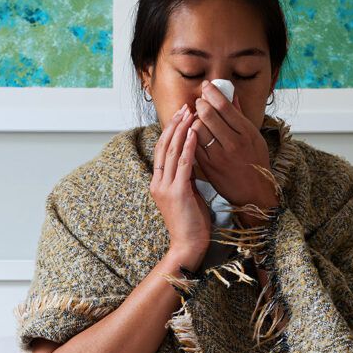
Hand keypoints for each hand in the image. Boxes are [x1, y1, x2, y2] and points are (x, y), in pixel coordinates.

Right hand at [151, 104, 210, 267]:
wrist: (187, 246)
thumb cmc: (191, 224)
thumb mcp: (186, 195)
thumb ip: (186, 178)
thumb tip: (193, 161)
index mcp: (158, 183)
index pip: (161, 150)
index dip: (170, 131)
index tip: (180, 116)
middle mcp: (158, 182)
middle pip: (164, 146)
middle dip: (175, 124)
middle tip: (184, 107)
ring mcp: (166, 187)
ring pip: (171, 151)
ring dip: (181, 129)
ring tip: (190, 113)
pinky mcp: (178, 192)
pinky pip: (183, 164)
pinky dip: (188, 146)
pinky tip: (194, 132)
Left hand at [190, 80, 279, 218]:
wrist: (254, 193)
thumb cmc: (256, 162)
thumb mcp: (255, 137)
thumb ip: (240, 115)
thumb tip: (231, 94)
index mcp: (247, 132)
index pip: (224, 106)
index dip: (211, 93)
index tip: (206, 87)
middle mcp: (233, 142)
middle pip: (208, 115)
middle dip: (200, 104)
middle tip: (198, 102)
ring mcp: (220, 155)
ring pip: (198, 129)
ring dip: (193, 120)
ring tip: (195, 118)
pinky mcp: (209, 166)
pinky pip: (194, 145)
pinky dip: (190, 136)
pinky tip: (192, 133)